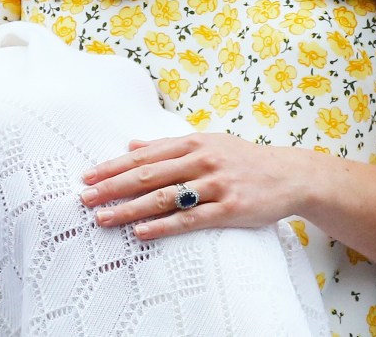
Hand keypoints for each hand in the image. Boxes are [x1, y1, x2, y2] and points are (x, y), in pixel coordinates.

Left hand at [78, 133, 316, 240]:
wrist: (290, 175)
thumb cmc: (245, 160)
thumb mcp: (210, 143)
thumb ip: (170, 145)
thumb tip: (132, 143)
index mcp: (196, 142)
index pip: (146, 155)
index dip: (114, 166)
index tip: (88, 176)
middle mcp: (203, 160)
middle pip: (149, 174)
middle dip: (113, 187)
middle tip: (84, 198)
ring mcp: (216, 184)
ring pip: (165, 197)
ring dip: (130, 208)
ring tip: (103, 218)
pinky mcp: (229, 208)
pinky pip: (190, 219)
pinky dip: (163, 226)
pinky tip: (141, 232)